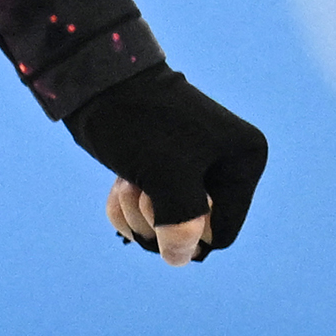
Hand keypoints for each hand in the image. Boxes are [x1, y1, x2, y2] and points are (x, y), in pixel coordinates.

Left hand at [64, 65, 267, 266]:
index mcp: (244, 161)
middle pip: (193, 229)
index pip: (222, 234)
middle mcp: (224, 163)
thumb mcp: (165, 177)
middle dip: (156, 218)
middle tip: (137, 187)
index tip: (158, 209)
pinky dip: (126, 206)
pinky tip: (116, 187)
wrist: (91, 77)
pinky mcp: (159, 164)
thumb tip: (179, 258)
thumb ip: (181, 224)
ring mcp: (190, 164)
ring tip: (125, 180)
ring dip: (136, 211)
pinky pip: (148, 206)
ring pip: (166, 221)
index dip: (186, 235)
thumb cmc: (136, 122)